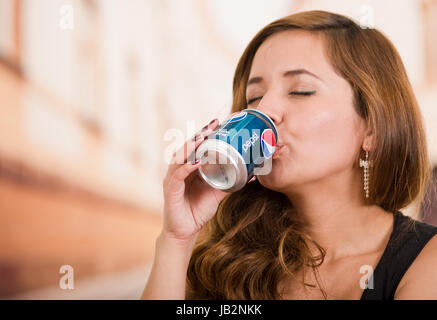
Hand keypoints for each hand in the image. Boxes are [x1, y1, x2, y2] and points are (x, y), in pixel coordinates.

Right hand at [162, 118, 227, 241]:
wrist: (185, 232)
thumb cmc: (198, 210)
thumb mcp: (217, 193)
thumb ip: (230, 183)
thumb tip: (252, 175)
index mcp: (190, 168)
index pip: (197, 146)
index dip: (206, 133)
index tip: (220, 122)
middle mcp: (180, 169)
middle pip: (188, 147)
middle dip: (200, 134)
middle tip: (214, 124)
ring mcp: (173, 178)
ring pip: (180, 157)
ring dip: (192, 146)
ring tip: (203, 137)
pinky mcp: (170, 190)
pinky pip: (178, 175)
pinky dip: (187, 167)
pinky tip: (196, 161)